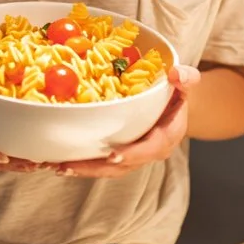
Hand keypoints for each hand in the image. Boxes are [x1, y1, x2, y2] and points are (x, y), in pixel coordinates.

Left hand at [54, 64, 200, 178]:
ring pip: (108, 169)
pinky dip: (82, 163)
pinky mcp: (121, 153)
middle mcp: (148, 151)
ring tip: (58, 166)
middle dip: (96, 168)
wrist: (176, 106)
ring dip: (84, 169)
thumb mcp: (185, 83)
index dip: (131, 154)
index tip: (112, 155)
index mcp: (165, 137)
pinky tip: (60, 161)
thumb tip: (176, 74)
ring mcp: (133, 155)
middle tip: (69, 166)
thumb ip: (185, 78)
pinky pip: (101, 163)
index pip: (149, 149)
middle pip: (121, 166)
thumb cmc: (178, 93)